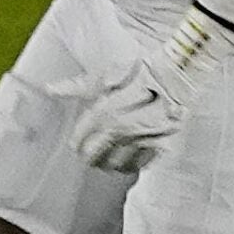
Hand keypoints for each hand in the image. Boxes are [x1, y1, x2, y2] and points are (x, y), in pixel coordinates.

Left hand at [64, 10, 233, 171]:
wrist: (183, 70)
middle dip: (91, 154)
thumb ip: (80, 85)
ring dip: (109, 163)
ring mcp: (153, 133)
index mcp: (118, 101)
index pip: (91, 128)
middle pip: (102, 149)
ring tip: (103, 160)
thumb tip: (50, 88)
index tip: (75, 143)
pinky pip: (144, 163)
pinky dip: (132, 164)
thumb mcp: (111, 72)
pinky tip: (126, 161)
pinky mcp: (167, 141)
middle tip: (86, 155)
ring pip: (121, 161)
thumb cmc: (145, 69)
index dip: (80, 138)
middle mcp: (133, 121)